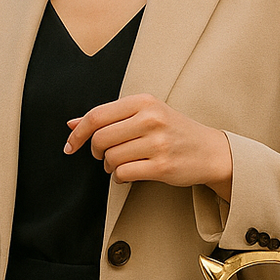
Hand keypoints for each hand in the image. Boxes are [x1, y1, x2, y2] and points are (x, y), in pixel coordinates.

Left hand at [65, 94, 232, 200]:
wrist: (210, 150)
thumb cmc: (173, 131)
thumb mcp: (144, 114)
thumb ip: (109, 117)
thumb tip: (71, 123)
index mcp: (144, 101)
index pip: (97, 115)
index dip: (78, 133)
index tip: (70, 145)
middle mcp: (151, 119)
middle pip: (100, 138)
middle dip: (95, 151)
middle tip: (103, 155)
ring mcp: (157, 143)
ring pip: (110, 158)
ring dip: (109, 166)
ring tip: (121, 164)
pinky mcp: (162, 166)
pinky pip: (123, 173)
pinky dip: (119, 177)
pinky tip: (127, 174)